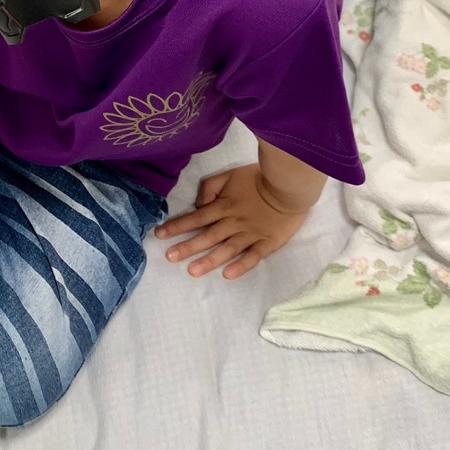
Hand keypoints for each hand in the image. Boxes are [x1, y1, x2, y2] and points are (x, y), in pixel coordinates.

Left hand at [153, 163, 310, 279]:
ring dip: (209, 260)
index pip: (196, 218)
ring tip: (192, 271)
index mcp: (224, 206)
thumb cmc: (258, 179)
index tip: (159, 234)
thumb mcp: (229, 175)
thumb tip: (198, 205)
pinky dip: (241, 265)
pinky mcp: (267, 243)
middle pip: (207, 236)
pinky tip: (228, 274)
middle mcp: (234, 222)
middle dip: (187, 246)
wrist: (290, 185)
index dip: (177, 226)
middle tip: (169, 257)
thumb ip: (210, 187)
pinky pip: (253, 256)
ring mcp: (251, 234)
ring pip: (227, 249)